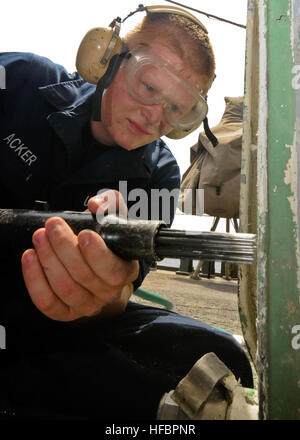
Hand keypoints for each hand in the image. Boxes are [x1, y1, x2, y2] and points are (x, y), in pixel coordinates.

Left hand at [21, 191, 138, 320]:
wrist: (99, 268)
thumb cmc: (106, 242)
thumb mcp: (114, 218)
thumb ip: (110, 204)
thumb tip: (96, 205)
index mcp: (125, 271)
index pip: (114, 271)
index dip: (97, 254)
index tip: (83, 233)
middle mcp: (109, 292)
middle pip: (83, 275)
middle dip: (63, 247)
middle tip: (53, 225)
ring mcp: (87, 305)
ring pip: (64, 287)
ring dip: (48, 259)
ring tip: (40, 237)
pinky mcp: (66, 312)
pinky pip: (47, 302)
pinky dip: (35, 280)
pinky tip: (31, 257)